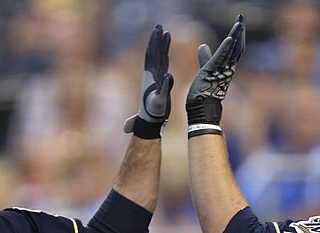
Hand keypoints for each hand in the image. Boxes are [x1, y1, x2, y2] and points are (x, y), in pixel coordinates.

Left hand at [123, 24, 173, 138]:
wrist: (150, 120)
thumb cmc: (154, 112)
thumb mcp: (160, 100)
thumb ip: (164, 88)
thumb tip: (169, 76)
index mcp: (150, 76)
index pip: (152, 54)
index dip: (154, 42)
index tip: (157, 31)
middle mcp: (152, 74)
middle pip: (154, 52)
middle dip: (157, 39)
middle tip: (159, 26)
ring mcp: (156, 77)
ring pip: (159, 56)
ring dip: (162, 45)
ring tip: (165, 33)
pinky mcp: (160, 81)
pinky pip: (163, 64)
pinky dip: (165, 54)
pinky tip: (166, 49)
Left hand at [186, 14, 244, 130]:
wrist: (201, 112)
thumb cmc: (202, 95)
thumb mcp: (204, 71)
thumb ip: (205, 58)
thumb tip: (202, 45)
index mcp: (226, 69)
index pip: (234, 50)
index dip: (237, 36)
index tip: (239, 24)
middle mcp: (227, 70)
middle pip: (237, 48)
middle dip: (239, 32)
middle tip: (241, 18)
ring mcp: (221, 72)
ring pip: (232, 51)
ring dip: (235, 36)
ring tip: (239, 22)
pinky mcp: (213, 73)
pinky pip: (222, 59)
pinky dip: (226, 49)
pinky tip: (230, 38)